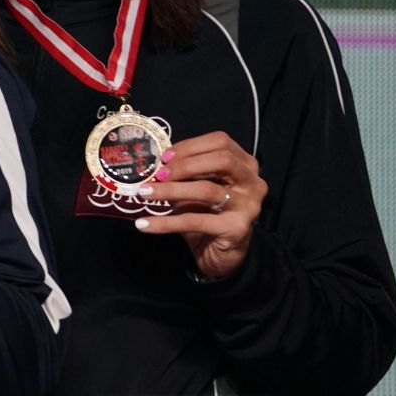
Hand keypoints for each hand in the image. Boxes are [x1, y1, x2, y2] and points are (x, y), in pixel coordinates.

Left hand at [134, 131, 265, 278]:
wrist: (221, 253)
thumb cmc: (207, 214)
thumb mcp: (195, 188)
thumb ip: (185, 174)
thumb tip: (156, 165)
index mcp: (245, 165)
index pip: (220, 142)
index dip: (190, 146)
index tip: (164, 158)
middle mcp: (252, 182)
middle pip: (221, 160)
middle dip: (185, 165)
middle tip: (158, 175)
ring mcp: (248, 206)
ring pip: (207, 190)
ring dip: (171, 190)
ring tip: (145, 193)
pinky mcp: (236, 229)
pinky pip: (195, 221)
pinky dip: (165, 223)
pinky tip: (144, 224)